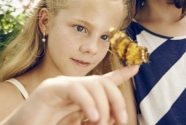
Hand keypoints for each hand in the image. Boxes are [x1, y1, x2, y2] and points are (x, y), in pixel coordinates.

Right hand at [1, 65, 138, 124]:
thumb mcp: (76, 124)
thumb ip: (93, 119)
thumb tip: (108, 119)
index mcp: (80, 96)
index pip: (103, 82)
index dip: (121, 74)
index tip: (137, 66)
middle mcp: (72, 86)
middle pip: (102, 83)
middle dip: (117, 99)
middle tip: (122, 119)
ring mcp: (60, 85)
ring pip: (92, 85)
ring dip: (103, 105)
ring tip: (102, 123)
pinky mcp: (49, 89)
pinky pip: (75, 90)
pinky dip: (88, 103)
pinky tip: (93, 118)